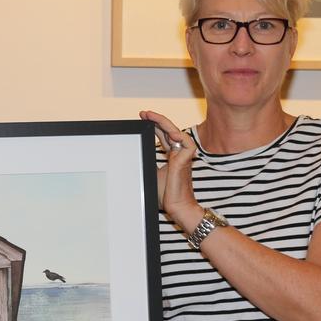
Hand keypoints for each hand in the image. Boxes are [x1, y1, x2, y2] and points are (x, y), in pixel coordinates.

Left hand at [139, 111, 203, 226]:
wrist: (176, 207)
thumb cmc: (166, 194)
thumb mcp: (150, 173)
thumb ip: (148, 162)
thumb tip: (132, 156)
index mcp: (171, 156)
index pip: (164, 135)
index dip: (155, 125)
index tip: (143, 118)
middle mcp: (178, 154)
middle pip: (169, 130)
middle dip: (157, 120)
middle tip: (144, 113)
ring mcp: (183, 157)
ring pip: (177, 133)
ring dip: (165, 123)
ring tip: (152, 116)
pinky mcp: (185, 162)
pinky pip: (188, 144)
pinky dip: (180, 136)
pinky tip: (171, 133)